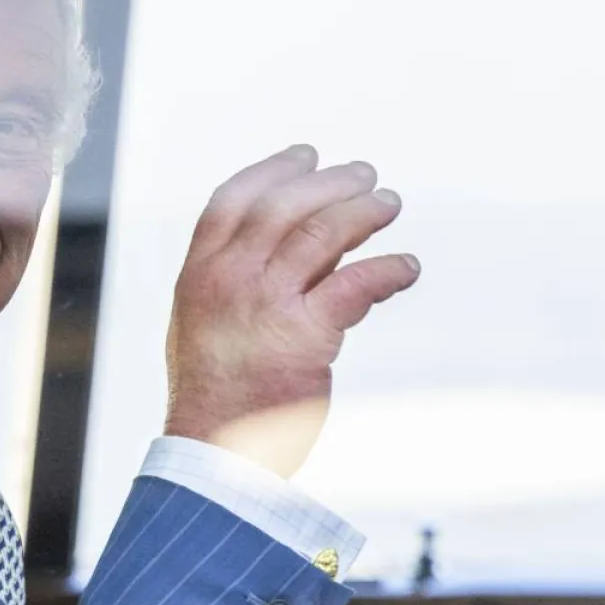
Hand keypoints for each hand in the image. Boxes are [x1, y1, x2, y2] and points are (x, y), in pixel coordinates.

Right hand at [163, 144, 419, 475]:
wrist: (214, 450)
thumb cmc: (213, 392)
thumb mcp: (198, 323)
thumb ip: (230, 282)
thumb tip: (294, 249)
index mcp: (198, 272)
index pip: (232, 200)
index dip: (272, 170)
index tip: (306, 154)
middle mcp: (228, 278)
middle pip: (283, 206)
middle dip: (329, 182)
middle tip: (366, 175)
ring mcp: (264, 303)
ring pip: (322, 234)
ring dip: (364, 213)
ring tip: (390, 204)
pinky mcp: (305, 334)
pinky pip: (356, 284)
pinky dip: (388, 270)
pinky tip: (407, 268)